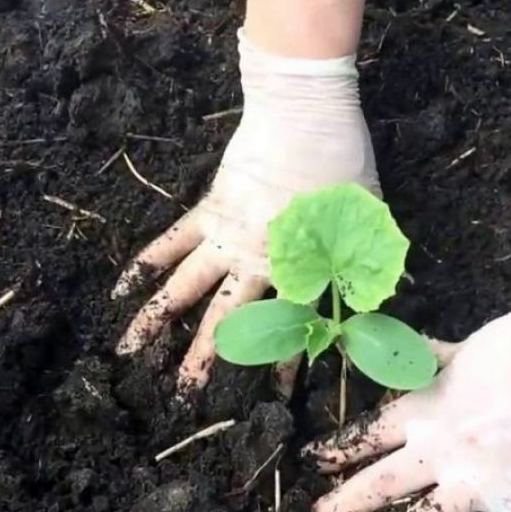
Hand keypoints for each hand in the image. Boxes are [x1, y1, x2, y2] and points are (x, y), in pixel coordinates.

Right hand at [112, 28, 379, 392]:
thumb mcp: (367, 221)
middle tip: (182, 395)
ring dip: (157, 319)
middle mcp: (254, 263)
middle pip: (224, 319)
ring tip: (128, 351)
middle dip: (202, 360)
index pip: (291, 327)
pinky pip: (172, 241)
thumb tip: (386, 301)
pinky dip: (147, 261)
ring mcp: (225, 237)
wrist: (303, 115)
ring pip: (184, 287)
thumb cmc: (343, 166)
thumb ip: (369, 264)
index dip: (287, 362)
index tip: (280, 396)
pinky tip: (124, 287)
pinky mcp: (208, 211)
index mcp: (297, 269)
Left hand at [305, 276, 510, 511]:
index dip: (339, 449)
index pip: (369, 434)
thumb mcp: (469, 345)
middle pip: (379, 486)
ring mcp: (480, 484)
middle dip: (342, 506)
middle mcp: (442, 452)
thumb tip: (411, 348)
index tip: (315, 462)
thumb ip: (435, 359)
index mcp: (427, 408)